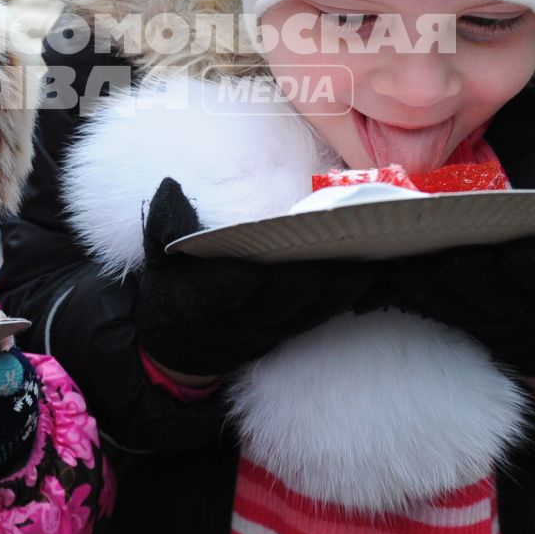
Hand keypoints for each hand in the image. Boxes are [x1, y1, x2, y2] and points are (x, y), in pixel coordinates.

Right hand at [133, 177, 378, 377]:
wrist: (183, 346)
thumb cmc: (172, 290)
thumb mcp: (158, 259)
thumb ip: (164, 226)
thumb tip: (169, 187)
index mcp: (199, 301)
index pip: (222, 291)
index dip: (241, 281)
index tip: (260, 266)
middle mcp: (238, 321)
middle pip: (281, 301)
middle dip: (312, 277)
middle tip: (343, 245)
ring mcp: (270, 329)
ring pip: (311, 310)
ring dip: (344, 286)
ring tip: (376, 255)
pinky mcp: (292, 330)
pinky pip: (325, 316)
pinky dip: (349, 295)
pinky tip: (375, 271)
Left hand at [353, 147, 534, 378]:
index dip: (529, 264)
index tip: (516, 249)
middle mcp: (512, 304)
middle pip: (479, 283)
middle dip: (452, 261)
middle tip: (423, 232)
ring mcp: (473, 313)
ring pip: (439, 295)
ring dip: (410, 272)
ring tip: (383, 239)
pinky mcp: (440, 315)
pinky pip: (413, 302)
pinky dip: (390, 284)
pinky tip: (362, 261)